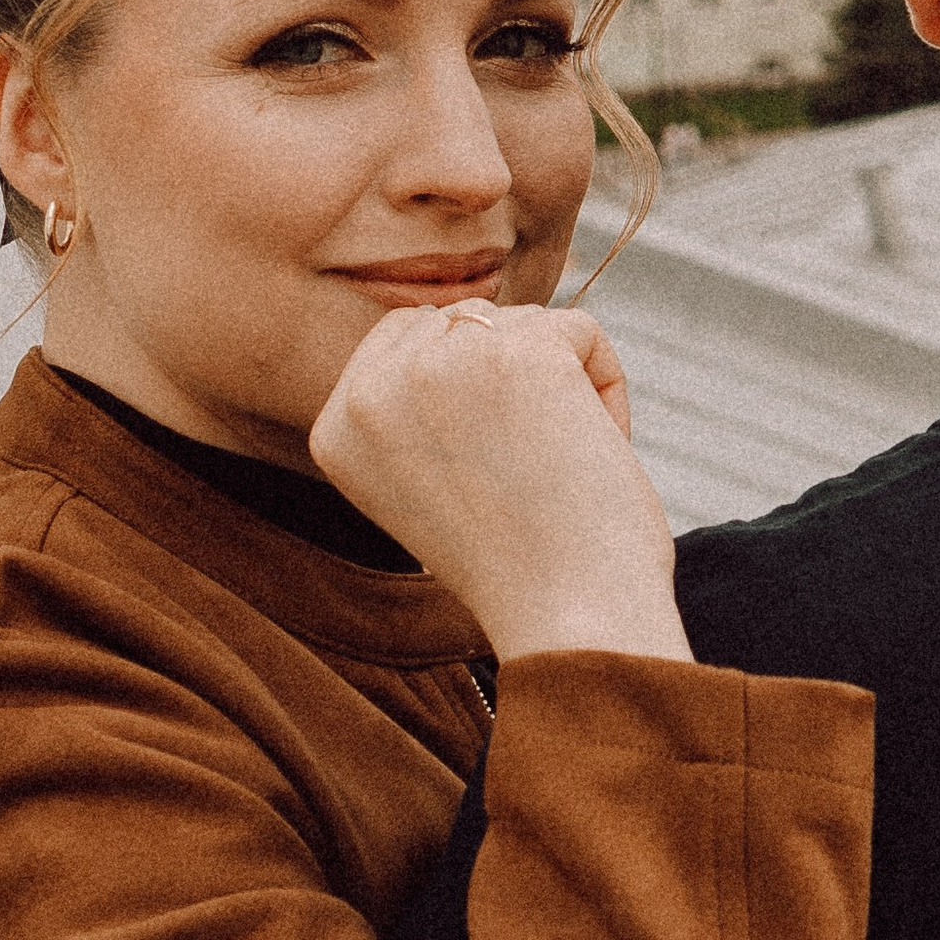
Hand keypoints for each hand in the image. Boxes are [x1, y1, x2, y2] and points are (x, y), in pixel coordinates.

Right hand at [310, 302, 690, 666]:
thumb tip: (455, 320)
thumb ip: (414, 407)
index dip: (466, 392)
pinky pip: (581, 329)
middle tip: (523, 472)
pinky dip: (605, 387)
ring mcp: (439, 364)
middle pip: (464, 321)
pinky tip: (593, 451)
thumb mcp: (422, 482)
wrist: (570, 619)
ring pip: (524, 323)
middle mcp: (370, 390)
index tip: (484, 473)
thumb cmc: (517, 563)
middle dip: (511, 380)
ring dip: (561, 388)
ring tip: (556, 471)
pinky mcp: (517, 351)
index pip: (403, 338)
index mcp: (333, 428)